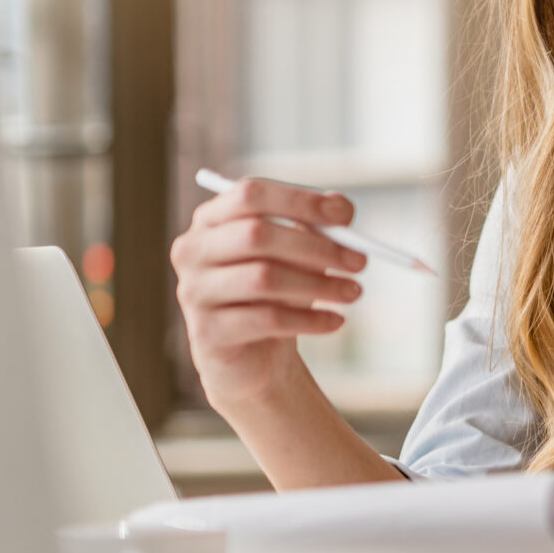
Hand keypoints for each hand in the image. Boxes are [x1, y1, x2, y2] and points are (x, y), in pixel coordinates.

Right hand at [171, 177, 365, 408]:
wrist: (253, 357)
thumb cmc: (276, 294)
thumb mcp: (298, 255)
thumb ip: (316, 225)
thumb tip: (341, 209)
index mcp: (211, 219)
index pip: (250, 194)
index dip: (299, 201)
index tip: (345, 216)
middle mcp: (193, 251)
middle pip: (256, 235)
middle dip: (316, 246)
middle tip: (360, 261)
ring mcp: (195, 292)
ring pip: (263, 278)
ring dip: (319, 284)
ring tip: (353, 293)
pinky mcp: (208, 333)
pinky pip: (267, 320)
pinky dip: (310, 320)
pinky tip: (335, 321)